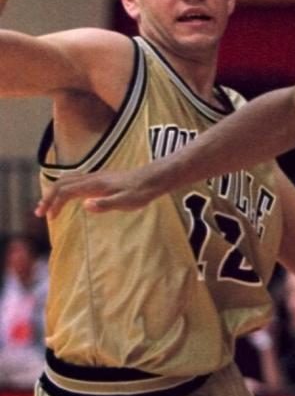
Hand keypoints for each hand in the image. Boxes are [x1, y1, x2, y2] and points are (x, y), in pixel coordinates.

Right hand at [36, 166, 164, 220]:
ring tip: (49, 207)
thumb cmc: (141, 192)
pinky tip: (67, 199)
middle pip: (61, 184)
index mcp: (95, 185)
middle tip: (40, 213)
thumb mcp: (126, 202)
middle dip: (48, 198)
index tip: (49, 218)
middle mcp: (92, 178)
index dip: (54, 203)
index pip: (66, 191)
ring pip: (67, 181)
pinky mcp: (100, 179)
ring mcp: (95, 177)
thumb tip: (85, 205)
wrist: (153, 179)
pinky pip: (75, 181)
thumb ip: (106, 204)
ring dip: (55, 193)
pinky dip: (64, 189)